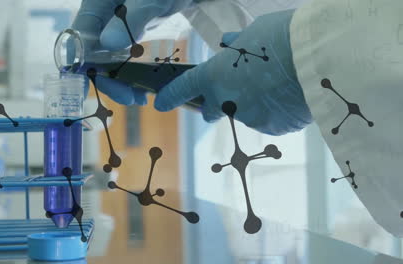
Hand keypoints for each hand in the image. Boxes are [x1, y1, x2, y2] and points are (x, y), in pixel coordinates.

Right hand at [72, 0, 192, 103]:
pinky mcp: (130, 32)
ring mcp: (116, 26)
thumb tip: (107, 43)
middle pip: (94, 54)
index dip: (81, 64)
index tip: (91, 86)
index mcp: (96, 4)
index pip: (79, 38)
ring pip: (110, 59)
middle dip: (109, 79)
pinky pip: (125, 56)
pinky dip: (133, 72)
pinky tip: (145, 85)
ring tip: (141, 96)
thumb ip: (130, 19)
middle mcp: (102, 18)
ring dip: (122, 80)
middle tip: (129, 98)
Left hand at [154, 9, 311, 135]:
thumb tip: (229, 42)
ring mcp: (249, 118)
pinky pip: (270, 121)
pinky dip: (276, 112)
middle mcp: (227, 101)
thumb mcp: (254, 33)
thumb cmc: (282, 38)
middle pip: (212, 111)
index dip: (171, 96)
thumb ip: (238, 43)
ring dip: (255, 104)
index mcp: (215, 75)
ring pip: (246, 114)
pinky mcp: (273, 129)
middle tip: (228, 97)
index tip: (162, 103)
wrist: (316, 59)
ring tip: (279, 84)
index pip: (184, 88)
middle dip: (215, 107)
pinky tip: (291, 96)